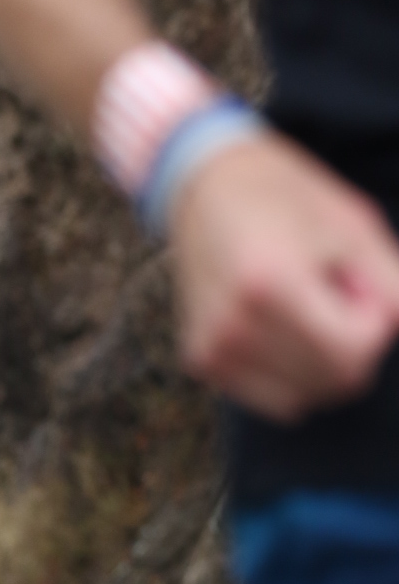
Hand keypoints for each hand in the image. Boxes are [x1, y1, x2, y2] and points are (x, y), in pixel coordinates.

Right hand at [171, 134, 398, 421]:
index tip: (357, 281)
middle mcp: (233, 326)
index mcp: (269, 283)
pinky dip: (292, 374)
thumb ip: (388, 286)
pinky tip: (281, 328)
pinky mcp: (202, 362)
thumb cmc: (286, 197)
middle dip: (350, 343)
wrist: (205, 185)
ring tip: (303, 309)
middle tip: (330, 291)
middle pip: (333, 382)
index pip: (354, 354)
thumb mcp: (354, 225)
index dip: (374, 322)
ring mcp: (213, 350)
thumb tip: (387, 333)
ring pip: (304, 399)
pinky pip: (274, 397)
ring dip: (321, 362)